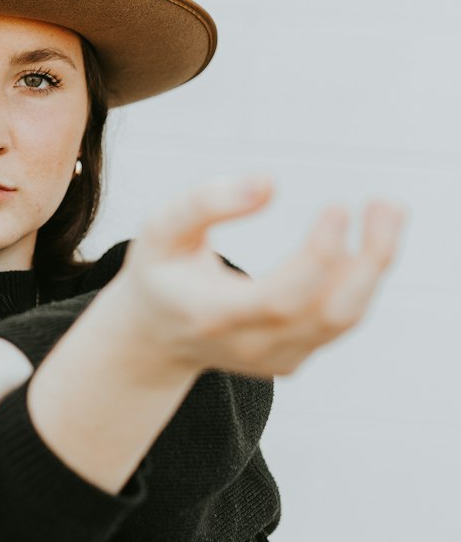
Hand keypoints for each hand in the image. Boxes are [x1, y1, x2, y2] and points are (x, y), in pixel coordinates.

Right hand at [115, 173, 408, 381]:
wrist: (155, 339)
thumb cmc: (161, 273)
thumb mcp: (160, 231)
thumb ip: (203, 203)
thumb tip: (269, 183)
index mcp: (213, 315)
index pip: (280, 299)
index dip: (318, 257)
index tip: (339, 206)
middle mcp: (250, 346)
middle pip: (328, 314)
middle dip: (368, 261)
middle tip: (386, 205)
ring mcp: (276, 358)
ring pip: (344, 318)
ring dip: (375, 264)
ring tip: (386, 210)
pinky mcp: (293, 359)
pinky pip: (340, 319)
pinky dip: (360, 278)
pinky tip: (364, 239)